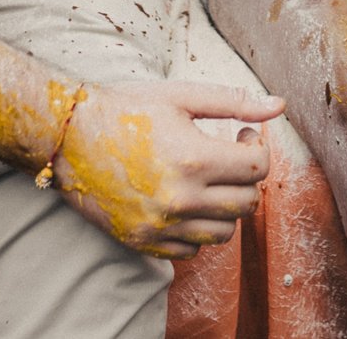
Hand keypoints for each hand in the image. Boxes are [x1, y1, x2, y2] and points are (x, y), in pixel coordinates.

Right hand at [53, 79, 283, 258]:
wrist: (67, 137)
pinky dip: (196, 229)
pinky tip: (184, 200)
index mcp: (194, 158)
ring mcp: (160, 225)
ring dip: (225, 207)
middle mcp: (180, 199)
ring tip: (208, 180)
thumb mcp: (181, 96)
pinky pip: (191, 249)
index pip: (258, 169)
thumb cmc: (127, 109)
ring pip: (224, 232)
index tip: (242, 136)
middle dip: (246, 179)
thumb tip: (279, 106)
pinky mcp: (143, 241)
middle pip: (246, 204)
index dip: (258, 149)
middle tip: (229, 157)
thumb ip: (233, 102)